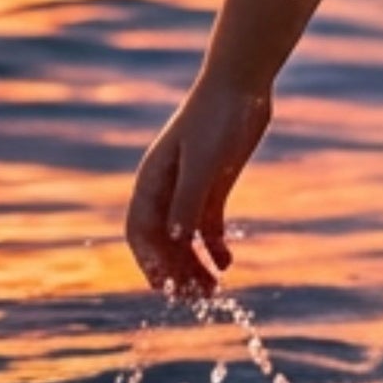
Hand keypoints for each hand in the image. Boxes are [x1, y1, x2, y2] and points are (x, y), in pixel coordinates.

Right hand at [125, 78, 271, 296]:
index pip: (140, 231)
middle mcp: (167, 187)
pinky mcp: (214, 183)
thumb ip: (188, 201)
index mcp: (152, 180)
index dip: (148, 262)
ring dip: (195, 265)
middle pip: (164, 241)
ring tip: (214, 290)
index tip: (165, 288)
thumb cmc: (216, 118)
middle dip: (177, 271)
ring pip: (185, 238)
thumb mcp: (202, 162)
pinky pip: (208, 225)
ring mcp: (190, 186)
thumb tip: (175, 241)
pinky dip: (214, 247)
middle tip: (200, 298)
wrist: (242, 84)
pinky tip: (227, 263)